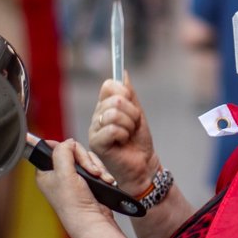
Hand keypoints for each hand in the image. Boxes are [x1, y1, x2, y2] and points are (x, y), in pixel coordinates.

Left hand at [35, 139, 118, 237]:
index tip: (73, 152)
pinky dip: (102, 173)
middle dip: (86, 160)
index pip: (53, 149)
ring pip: (87, 159)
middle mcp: (59, 175)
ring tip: (99, 177)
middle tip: (90, 171)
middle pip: (74, 152)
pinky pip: (96, 167)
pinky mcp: (87, 182)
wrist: (92, 221)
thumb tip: (68, 142)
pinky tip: (104, 180)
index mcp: (46, 173)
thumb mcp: (64, 173)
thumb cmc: (74, 204)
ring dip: (96, 167)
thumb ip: (63, 152)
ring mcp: (74, 179)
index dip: (65, 148)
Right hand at [89, 79, 159, 195]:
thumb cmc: (139, 142)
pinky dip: (124, 134)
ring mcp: (94, 130)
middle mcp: (97, 117)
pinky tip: (122, 142)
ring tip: (128, 135)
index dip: (123, 91)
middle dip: (132, 113)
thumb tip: (123, 73)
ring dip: (129, 125)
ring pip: (114, 113)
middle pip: (115, 99)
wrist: (143, 164)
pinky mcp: (95, 143)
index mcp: (105, 108)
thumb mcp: (137, 114)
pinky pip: (112, 128)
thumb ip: (130, 94)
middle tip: (132, 126)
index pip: (108, 86)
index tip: (131, 103)